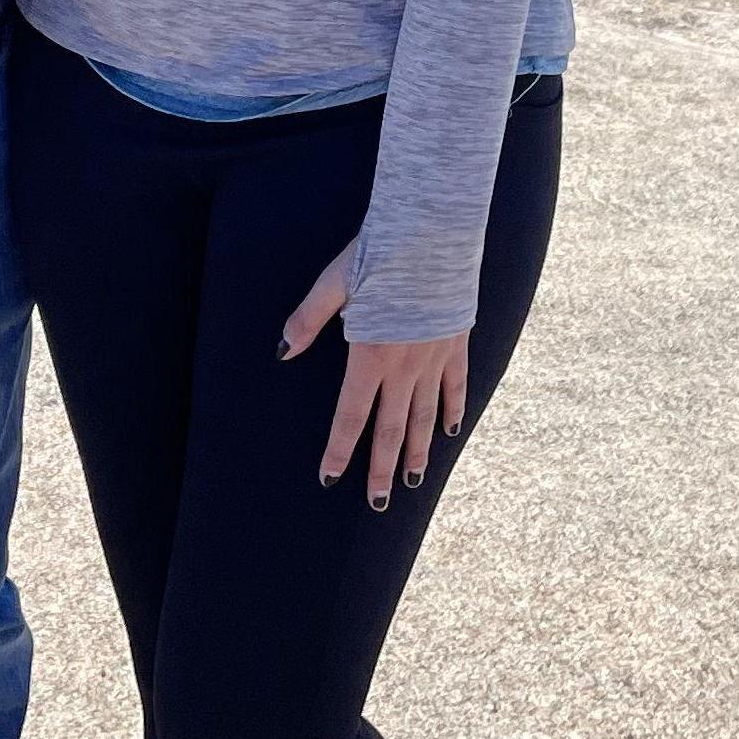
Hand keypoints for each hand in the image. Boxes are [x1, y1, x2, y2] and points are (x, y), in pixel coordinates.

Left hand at [279, 238, 469, 508]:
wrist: (432, 236)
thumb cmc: (378, 256)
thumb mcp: (333, 284)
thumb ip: (307, 320)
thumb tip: (283, 351)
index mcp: (369, 357)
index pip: (350, 416)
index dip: (339, 449)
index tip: (329, 477)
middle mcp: (403, 368)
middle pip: (390, 429)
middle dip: (380, 468)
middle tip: (377, 503)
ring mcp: (433, 359)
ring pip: (424, 416)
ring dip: (416, 451)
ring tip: (411, 481)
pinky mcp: (455, 345)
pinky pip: (454, 387)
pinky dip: (452, 410)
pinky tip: (448, 431)